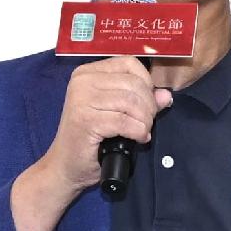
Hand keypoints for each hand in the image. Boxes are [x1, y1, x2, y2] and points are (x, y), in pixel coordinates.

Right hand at [10, 57, 171, 230]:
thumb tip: (165, 94)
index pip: (129, 63)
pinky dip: (138, 131)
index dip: (147, 83)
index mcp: (88, 73)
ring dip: (144, 120)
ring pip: (131, 102)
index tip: (148, 103)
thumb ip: (140, 100)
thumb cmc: (91, 140)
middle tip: (146, 123)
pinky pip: (124, 121)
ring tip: (142, 131)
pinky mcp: (85, 120)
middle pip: (134, 83)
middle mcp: (82, 81)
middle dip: (149, 106)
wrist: (66, 166)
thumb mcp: (117, 113)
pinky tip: (137, 139)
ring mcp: (81, 99)